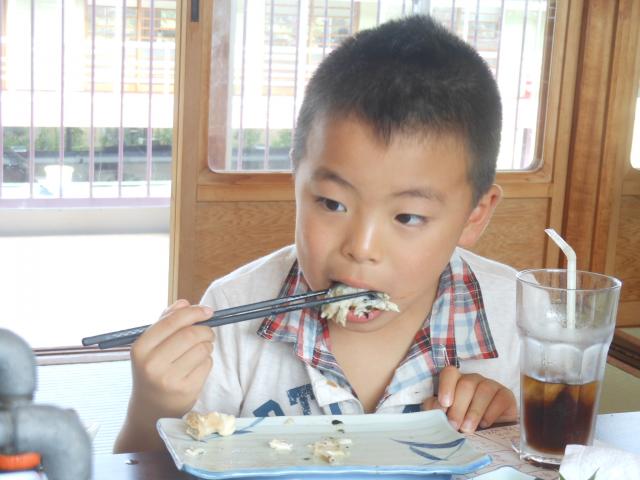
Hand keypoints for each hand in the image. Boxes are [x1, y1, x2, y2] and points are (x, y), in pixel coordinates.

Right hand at [115, 300, 214, 451]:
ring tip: (199, 351)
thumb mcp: (150, 346)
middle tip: (208, 333)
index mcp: (141, 348)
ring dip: (207, 346)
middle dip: (205, 330)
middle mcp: (152, 364)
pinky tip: (197, 366)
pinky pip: (207, 364)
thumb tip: (185, 303)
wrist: (150, 408)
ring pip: (202, 349)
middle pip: (191, 334)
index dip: (194, 312)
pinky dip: (207, 361)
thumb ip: (166, 320)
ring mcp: (169, 379)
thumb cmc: (152, 370)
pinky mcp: (187, 390)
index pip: (173, 321)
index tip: (208, 311)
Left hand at [422, 366, 516, 432]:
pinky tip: (485, 424)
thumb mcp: (447, 416)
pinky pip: (500, 399)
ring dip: (474, 412)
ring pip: (483, 390)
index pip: (450, 373)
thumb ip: (436, 409)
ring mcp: (491, 385)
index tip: (444, 404)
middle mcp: (473, 380)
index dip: (446, 386)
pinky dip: (491, 413)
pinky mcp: (505, 395)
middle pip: (466, 384)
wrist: (491, 433)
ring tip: (467, 429)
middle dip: (458, 407)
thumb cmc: (464, 422)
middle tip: (454, 425)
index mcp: (456, 381)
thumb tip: (435, 408)